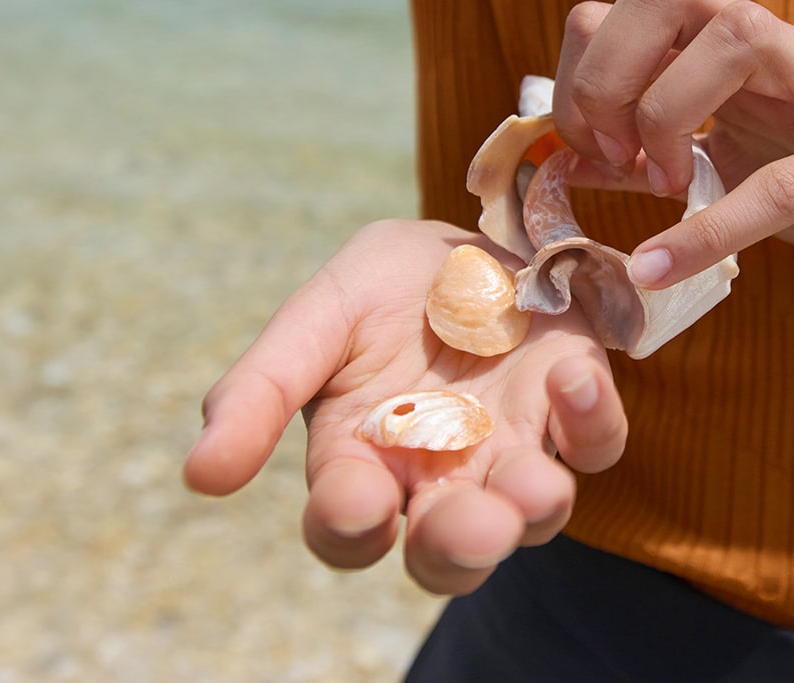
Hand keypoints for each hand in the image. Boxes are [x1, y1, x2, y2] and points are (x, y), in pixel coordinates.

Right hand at [186, 218, 627, 593]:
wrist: (471, 238)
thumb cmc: (381, 289)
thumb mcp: (313, 320)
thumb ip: (258, 393)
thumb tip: (198, 477)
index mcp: (360, 462)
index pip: (348, 529)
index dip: (352, 526)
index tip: (358, 499)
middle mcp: (438, 479)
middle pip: (445, 555)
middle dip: (458, 550)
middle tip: (469, 530)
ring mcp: (512, 452)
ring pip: (530, 518)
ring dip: (531, 507)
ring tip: (531, 482)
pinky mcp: (575, 413)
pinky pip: (595, 444)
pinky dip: (591, 420)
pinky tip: (572, 377)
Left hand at [545, 0, 793, 285]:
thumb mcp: (720, 159)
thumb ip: (641, 153)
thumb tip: (558, 156)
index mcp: (727, 39)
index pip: (620, 1)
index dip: (582, 69)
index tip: (586, 144)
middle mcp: (772, 42)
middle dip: (609, 72)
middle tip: (613, 152)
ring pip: (725, 42)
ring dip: (662, 116)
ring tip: (660, 182)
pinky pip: (779, 183)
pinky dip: (709, 228)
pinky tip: (663, 263)